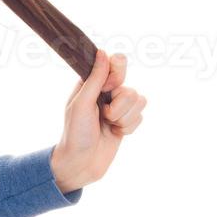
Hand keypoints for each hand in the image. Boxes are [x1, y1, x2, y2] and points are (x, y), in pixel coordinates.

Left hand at [51, 49, 144, 193]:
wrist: (81, 163)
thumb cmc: (75, 133)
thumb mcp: (81, 104)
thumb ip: (94, 79)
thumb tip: (103, 52)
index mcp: (91, 82)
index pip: (116, 62)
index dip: (117, 74)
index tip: (108, 88)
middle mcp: (106, 91)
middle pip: (130, 86)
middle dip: (119, 105)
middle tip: (104, 115)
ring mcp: (118, 106)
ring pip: (139, 101)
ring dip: (123, 118)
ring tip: (108, 126)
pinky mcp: (127, 120)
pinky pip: (141, 116)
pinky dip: (128, 127)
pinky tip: (115, 133)